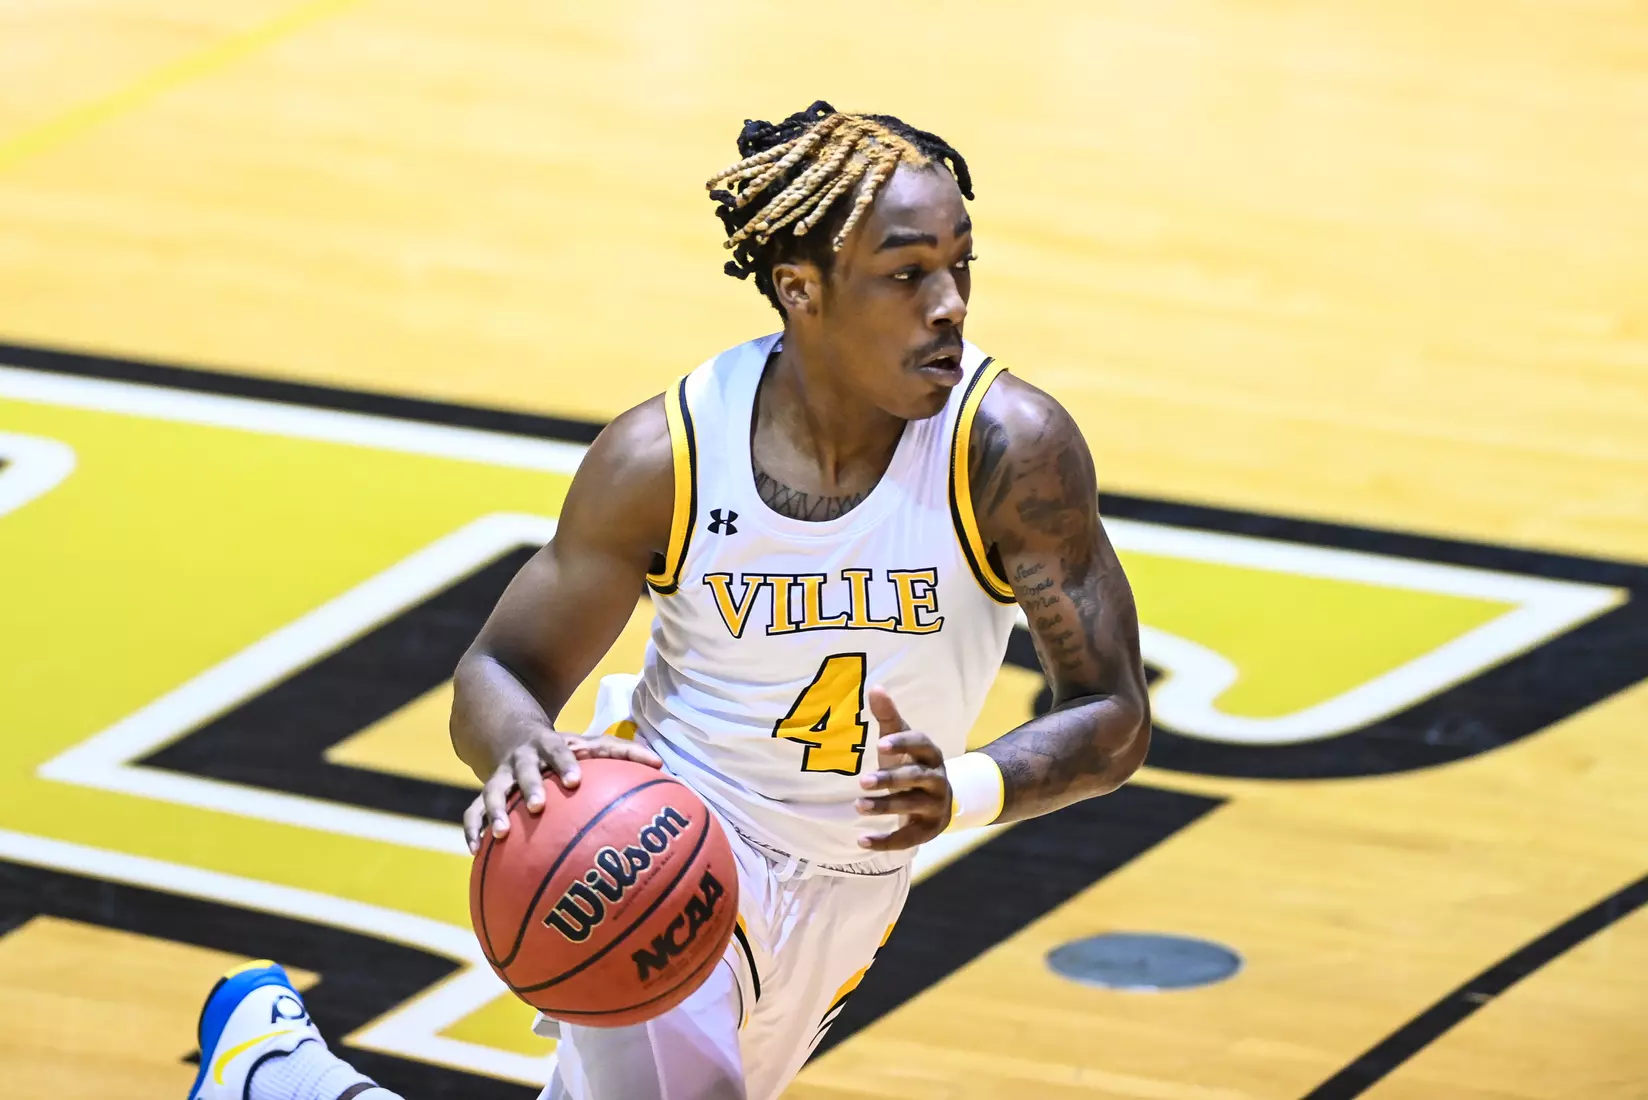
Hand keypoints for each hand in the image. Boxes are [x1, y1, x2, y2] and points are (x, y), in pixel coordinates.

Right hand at [462, 724, 661, 852]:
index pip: (560, 752)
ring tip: (499, 837)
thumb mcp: (587, 743)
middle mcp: (523, 760)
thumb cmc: (563, 747)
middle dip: (530, 787)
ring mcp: (501, 776)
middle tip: (538, 806)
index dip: (566, 764)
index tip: (576, 781)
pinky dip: (473, 829)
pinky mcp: (487, 791)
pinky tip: (476, 851)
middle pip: (524, 772)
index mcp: (549, 746)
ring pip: (492, 792)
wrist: (510, 730)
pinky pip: (473, 812)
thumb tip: (661, 764)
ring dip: (494, 813)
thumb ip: (623, 751)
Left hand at [855, 687, 952, 850]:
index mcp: (930, 753)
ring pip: (911, 806)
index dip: (903, 744)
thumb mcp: (900, 740)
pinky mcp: (928, 830)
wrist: (939, 800)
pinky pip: (907, 838)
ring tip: (858, 806)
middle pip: (915, 778)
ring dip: (885, 807)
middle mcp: (936, 779)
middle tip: (862, 781)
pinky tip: (861, 841)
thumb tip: (875, 687)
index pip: (920, 744)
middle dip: (890, 779)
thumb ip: (888, 716)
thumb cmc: (911, 763)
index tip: (880, 744)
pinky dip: (885, 840)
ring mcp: (934, 806)